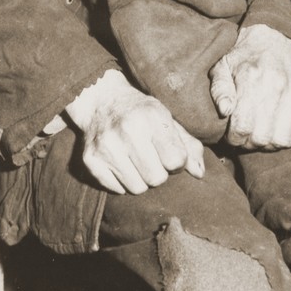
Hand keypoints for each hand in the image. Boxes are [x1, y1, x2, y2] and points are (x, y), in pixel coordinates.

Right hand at [66, 69, 204, 193]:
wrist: (102, 100)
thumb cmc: (141, 112)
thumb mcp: (167, 118)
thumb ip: (188, 145)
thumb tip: (199, 173)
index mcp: (152, 117)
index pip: (175, 160)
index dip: (176, 161)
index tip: (169, 153)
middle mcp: (128, 131)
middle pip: (156, 178)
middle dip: (158, 172)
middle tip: (152, 158)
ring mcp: (107, 147)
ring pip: (137, 188)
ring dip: (140, 179)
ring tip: (136, 161)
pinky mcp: (90, 160)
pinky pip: (117, 189)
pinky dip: (122, 181)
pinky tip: (121, 163)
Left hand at [209, 24, 290, 149]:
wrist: (273, 40)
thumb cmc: (242, 59)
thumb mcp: (222, 68)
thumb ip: (219, 90)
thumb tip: (225, 110)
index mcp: (252, 76)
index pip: (243, 126)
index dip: (234, 137)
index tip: (232, 134)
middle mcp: (278, 82)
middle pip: (263, 136)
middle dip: (250, 142)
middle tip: (246, 136)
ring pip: (283, 138)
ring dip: (270, 143)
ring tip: (263, 133)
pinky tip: (280, 130)